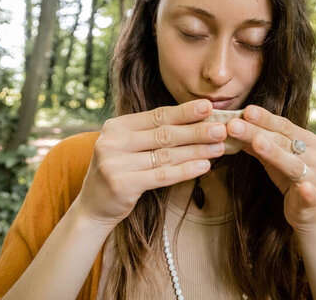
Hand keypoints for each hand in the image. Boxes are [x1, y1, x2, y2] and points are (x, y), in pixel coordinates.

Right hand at [74, 99, 226, 226]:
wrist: (93, 208)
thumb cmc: (120, 173)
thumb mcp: (129, 147)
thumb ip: (152, 134)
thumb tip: (195, 121)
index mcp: (116, 126)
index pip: (156, 116)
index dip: (184, 112)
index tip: (208, 107)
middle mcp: (113, 141)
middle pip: (163, 134)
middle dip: (196, 131)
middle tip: (222, 128)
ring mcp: (115, 163)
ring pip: (166, 155)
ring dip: (196, 150)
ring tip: (219, 147)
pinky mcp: (122, 184)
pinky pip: (162, 175)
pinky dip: (186, 170)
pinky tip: (204, 166)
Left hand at [226, 105, 315, 232]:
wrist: (311, 214)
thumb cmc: (291, 181)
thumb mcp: (273, 160)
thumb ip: (257, 144)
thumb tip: (233, 127)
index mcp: (310, 142)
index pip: (284, 126)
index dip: (265, 118)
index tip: (246, 110)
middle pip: (284, 141)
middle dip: (257, 132)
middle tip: (235, 125)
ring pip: (294, 164)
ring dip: (275, 153)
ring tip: (257, 143)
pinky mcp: (315, 199)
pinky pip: (310, 193)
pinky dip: (307, 190)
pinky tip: (302, 187)